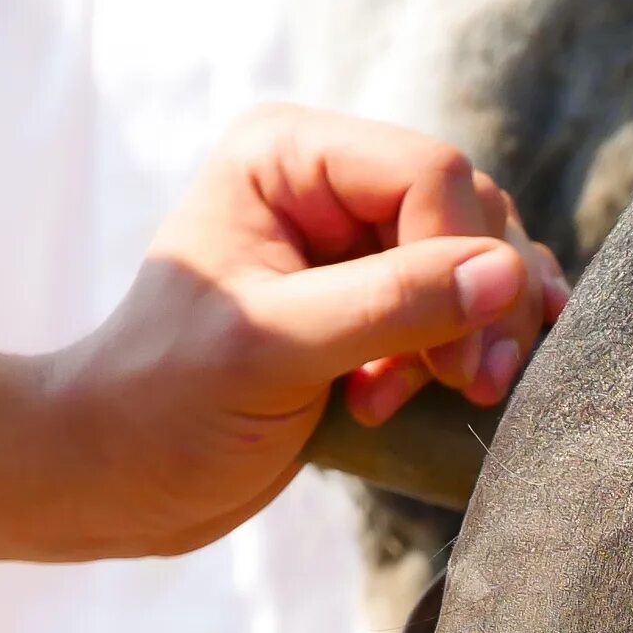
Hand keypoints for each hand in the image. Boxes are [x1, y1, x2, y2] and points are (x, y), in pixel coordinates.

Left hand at [46, 103, 568, 555]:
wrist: (125, 476)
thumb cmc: (168, 405)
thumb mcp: (276, 350)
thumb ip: (392, 305)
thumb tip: (507, 275)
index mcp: (287, 156)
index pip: (430, 174)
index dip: (462, 263)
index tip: (452, 368)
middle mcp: (329, 181)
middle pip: (471, 211)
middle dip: (481, 305)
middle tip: (463, 388)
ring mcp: (359, 240)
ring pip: (484, 257)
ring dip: (483, 333)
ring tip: (445, 395)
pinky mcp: (379, 301)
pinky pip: (472, 299)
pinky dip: (482, 343)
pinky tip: (457, 389)